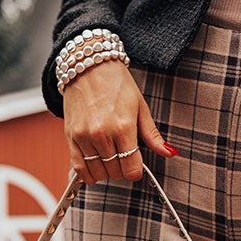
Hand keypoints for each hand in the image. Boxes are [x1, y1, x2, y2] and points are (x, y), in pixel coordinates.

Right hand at [62, 58, 177, 184]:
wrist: (88, 66)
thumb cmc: (115, 84)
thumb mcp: (140, 107)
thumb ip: (153, 135)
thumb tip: (170, 153)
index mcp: (123, 127)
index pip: (132, 169)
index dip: (136, 171)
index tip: (136, 165)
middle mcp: (102, 134)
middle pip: (116, 173)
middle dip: (122, 169)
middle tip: (123, 156)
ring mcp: (84, 137)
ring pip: (98, 173)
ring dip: (106, 171)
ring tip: (109, 158)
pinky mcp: (70, 137)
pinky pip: (79, 169)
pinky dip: (89, 174)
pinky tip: (96, 167)